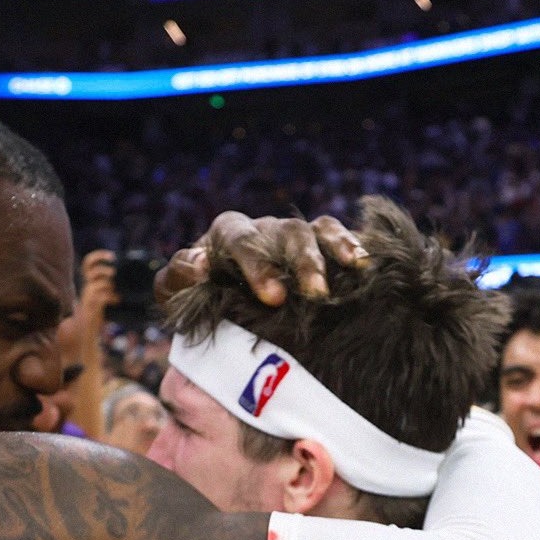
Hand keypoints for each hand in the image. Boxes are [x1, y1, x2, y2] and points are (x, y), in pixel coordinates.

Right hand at [77, 250, 119, 333]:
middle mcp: (86, 285)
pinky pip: (99, 296)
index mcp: (89, 282)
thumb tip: (124, 285)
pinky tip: (116, 300)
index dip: (99, 255)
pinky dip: (109, 296)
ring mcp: (88, 294)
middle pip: (87, 264)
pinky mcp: (91, 305)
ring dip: (105, 278)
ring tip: (114, 284)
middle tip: (112, 260)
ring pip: (94, 279)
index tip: (112, 256)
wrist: (85, 330)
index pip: (89, 262)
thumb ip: (110, 290)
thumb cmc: (96, 313)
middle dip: (99, 257)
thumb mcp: (104, 297)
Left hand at [156, 211, 368, 306]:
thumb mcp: (174, 293)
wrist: (219, 309)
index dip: (257, 265)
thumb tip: (199, 264)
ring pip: (313, 231)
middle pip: (285, 233)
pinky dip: (351, 245)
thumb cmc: (195, 299)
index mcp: (226, 236)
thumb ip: (176, 277)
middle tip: (314, 294)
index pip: (239, 240)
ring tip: (348, 273)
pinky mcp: (318, 246)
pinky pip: (335, 235)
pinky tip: (365, 264)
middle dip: (300, 262)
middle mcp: (263, 230)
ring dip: (330, 251)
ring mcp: (292, 236)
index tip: (271, 297)